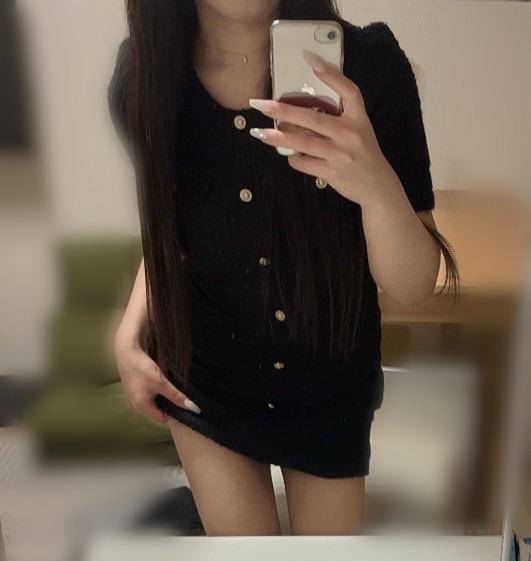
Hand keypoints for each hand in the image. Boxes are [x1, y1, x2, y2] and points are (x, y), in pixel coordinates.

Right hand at [114, 338, 200, 425]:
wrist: (127, 352)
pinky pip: (148, 398)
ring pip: (153, 405)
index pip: (163, 419)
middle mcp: (135, 406)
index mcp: (141, 407)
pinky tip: (162, 386)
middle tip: (181, 398)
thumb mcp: (161, 383)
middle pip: (157, 413)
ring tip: (172, 391)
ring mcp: (133, 399)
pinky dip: (156, 395)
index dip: (175, 414)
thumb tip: (192, 408)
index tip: (185, 406)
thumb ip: (176, 396)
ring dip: (163, 400)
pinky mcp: (133, 391)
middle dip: (169, 407)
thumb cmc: (142, 368)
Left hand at [248, 51, 402, 209]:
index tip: (310, 59)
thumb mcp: (359, 129)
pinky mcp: (332, 173)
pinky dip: (295, 159)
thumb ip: (338, 116)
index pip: (349, 91)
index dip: (331, 75)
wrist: (377, 186)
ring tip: (260, 133)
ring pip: (303, 143)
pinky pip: (305, 163)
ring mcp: (340, 155)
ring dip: (279, 138)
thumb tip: (301, 108)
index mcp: (359, 119)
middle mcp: (350, 134)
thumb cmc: (363, 153)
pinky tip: (293, 156)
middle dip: (285, 111)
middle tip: (262, 105)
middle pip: (313, 118)